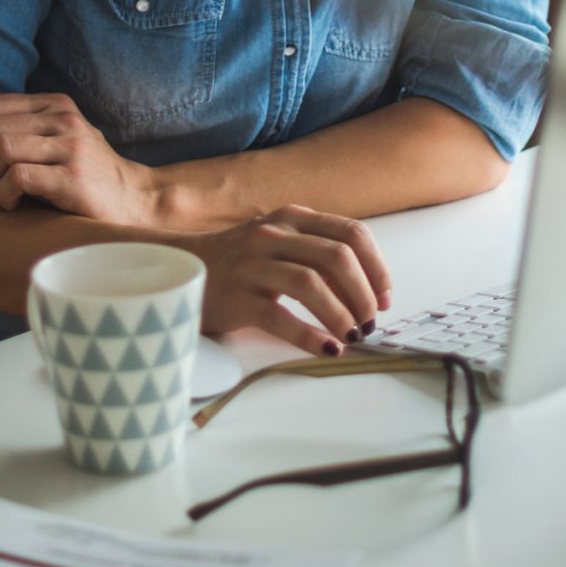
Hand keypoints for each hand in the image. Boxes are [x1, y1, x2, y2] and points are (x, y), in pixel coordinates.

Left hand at [0, 92, 161, 226]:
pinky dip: (4, 194)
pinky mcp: (72, 178)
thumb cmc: (87, 175)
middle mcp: (64, 119)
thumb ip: (11, 126)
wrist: (134, 201)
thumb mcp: (51, 141)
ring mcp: (70, 146)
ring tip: (1, 195)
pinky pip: (18, 176)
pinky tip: (14, 205)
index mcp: (56, 106)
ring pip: (0, 149)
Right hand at [178, 206, 394, 356]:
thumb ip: (317, 253)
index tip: (385, 297)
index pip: (351, 234)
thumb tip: (367, 289)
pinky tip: (326, 348)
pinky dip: (309, 336)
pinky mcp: (236, 298)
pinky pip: (280, 318)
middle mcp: (274, 236)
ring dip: (341, 314)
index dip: (377, 267)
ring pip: (312, 284)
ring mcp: (252, 265)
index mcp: (292, 218)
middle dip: (363, 294)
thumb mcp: (279, 242)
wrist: (180, 268)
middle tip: (368, 322)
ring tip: (351, 335)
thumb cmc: (240, 263)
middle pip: (338, 258)